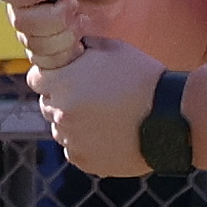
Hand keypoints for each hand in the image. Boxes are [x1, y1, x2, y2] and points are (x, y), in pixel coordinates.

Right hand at [8, 0, 203, 72]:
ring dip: (62, 37)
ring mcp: (31, 28)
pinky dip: (65, 55)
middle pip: (19, 21)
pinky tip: (81, 42)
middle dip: (52, 19)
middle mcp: (22, 1)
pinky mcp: (44, 48)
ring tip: (82, 21)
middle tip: (75, 7)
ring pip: (33, 45)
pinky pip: (45, 63)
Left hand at [28, 36, 168, 175]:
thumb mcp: (113, 49)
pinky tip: (109, 133)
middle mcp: (61, 114)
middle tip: (90, 95)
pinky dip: (86, 144)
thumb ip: (84, 46)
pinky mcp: (86, 161)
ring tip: (103, 115)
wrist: (171, 117)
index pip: (36, 79)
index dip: (50, 75)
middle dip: (62, 97)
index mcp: (62, 83)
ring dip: (73, 122)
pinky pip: (76, 150)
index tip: (66, 75)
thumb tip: (72, 45)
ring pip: (61, 129)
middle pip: (48, 104)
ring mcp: (72, 141)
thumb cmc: (144, 78)